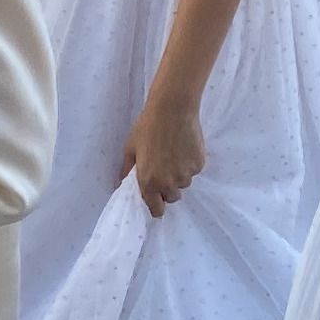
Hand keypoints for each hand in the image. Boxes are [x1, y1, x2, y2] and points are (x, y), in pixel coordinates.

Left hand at [121, 93, 206, 215]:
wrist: (172, 109)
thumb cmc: (147, 127)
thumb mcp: (131, 148)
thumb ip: (126, 170)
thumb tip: (120, 183)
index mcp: (149, 182)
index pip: (157, 210)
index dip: (156, 205)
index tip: (155, 198)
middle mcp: (168, 183)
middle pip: (171, 198)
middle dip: (167, 188)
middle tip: (163, 168)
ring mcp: (186, 175)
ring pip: (183, 183)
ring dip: (178, 175)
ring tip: (173, 153)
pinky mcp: (198, 165)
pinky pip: (193, 171)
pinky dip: (189, 164)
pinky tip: (183, 147)